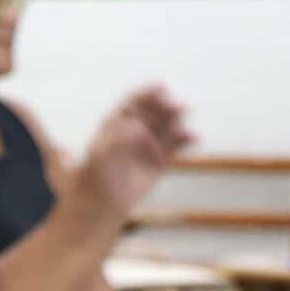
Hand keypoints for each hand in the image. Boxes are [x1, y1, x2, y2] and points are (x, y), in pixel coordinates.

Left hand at [72, 85, 194, 218]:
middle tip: (177, 107)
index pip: (133, 104)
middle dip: (166, 107)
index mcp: (116, 123)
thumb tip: (139, 126)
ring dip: (177, 121)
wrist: (102, 201)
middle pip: (154, 113)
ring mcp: (149, 144)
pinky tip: (194, 137)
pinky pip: (176, 146)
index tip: (160, 88)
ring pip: (167, 127)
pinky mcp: (161, 159)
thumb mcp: (101, 154)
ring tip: (184, 125)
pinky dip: (185, 140)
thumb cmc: (95, 176)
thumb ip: (118, 139)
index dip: (146, 94)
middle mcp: (135, 130)